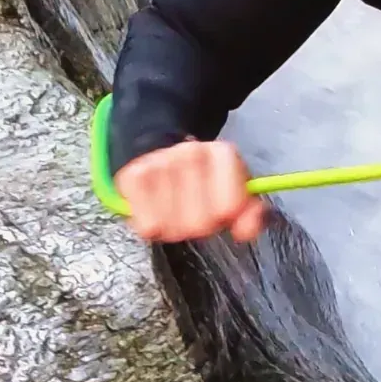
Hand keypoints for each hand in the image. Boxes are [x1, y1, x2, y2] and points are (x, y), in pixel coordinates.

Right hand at [114, 140, 264, 244]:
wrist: (159, 150)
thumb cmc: (202, 180)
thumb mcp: (232, 190)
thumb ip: (248, 213)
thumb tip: (245, 231)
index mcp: (222, 153)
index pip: (230, 207)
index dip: (225, 218)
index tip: (219, 211)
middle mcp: (192, 151)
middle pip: (200, 222)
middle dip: (197, 226)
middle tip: (192, 212)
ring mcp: (160, 161)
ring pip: (172, 227)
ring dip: (173, 227)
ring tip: (173, 210)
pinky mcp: (132, 175)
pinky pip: (147, 226)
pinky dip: (151, 225)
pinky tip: (154, 209)